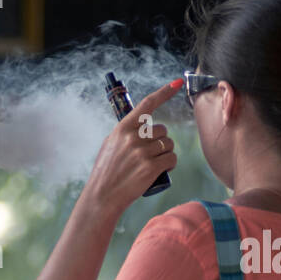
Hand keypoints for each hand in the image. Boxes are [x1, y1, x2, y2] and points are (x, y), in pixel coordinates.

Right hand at [82, 79, 181, 216]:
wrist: (102, 197)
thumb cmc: (106, 172)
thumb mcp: (109, 145)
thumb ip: (125, 132)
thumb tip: (142, 122)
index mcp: (123, 128)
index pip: (147, 104)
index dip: (165, 92)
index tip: (178, 82)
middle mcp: (133, 137)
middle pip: (162, 130)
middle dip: (160, 141)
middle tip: (150, 154)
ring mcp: (142, 152)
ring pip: (169, 145)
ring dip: (166, 153)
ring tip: (152, 163)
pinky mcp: (151, 167)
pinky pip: (171, 159)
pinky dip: (170, 165)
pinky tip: (160, 171)